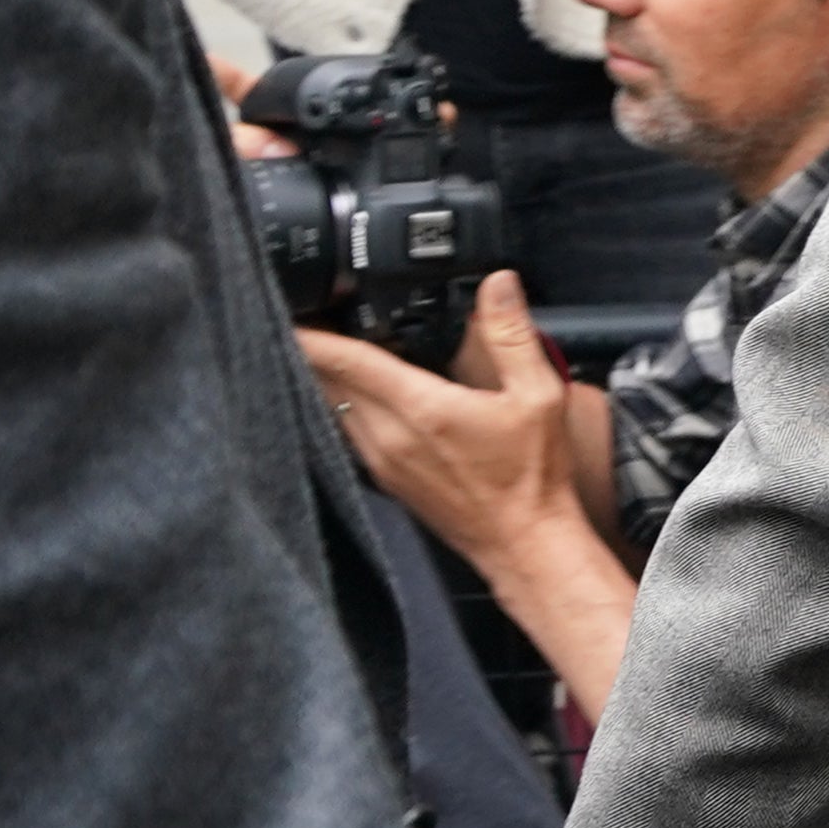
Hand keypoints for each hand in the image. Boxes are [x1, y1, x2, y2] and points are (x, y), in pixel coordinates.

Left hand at [296, 272, 587, 566]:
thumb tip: (497, 284)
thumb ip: (512, 334)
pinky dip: (343, 403)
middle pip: (329, 380)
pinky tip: (358, 391)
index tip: (289, 308)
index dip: (312, 332)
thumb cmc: (531, 478)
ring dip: (327, 374)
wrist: (523, 543)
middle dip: (314, 345)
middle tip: (308, 311)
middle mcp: (390, 436)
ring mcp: (381, 461)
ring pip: (333, 405)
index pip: (348, 360)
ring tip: (330, 344)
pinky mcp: (383, 478)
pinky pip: (346, 430)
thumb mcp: (538, 396)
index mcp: (422, 409)